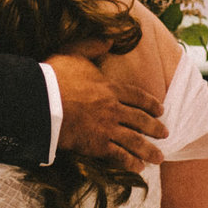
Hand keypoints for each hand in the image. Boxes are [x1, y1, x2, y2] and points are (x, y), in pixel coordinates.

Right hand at [48, 52, 165, 170]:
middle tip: (165, 134)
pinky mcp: (97, 145)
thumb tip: (109, 38)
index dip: (150, 103)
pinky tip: (138, 168)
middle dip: (155, 128)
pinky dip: (130, 163)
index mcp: (110, 88)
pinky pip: (119, 156)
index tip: (160, 110)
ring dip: (149, 150)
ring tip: (159, 158)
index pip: (137, 96)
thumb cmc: (54, 77)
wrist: (42, 102)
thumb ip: (92, 46)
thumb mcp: (74, 53)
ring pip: (135, 141)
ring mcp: (107, 128)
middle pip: (141, 120)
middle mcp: (113, 108)